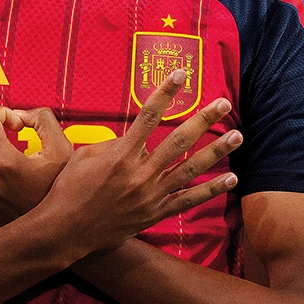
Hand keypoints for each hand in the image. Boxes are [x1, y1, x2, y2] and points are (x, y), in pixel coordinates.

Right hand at [33, 69, 241, 254]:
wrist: (66, 230)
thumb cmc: (69, 189)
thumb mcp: (83, 157)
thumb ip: (111, 143)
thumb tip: (133, 136)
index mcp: (121, 155)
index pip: (148, 116)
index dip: (165, 93)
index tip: (180, 74)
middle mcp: (140, 174)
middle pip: (179, 140)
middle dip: (203, 119)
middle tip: (223, 103)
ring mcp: (151, 195)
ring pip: (191, 169)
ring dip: (216, 152)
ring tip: (237, 136)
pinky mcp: (155, 213)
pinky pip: (188, 200)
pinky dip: (211, 190)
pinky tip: (231, 179)